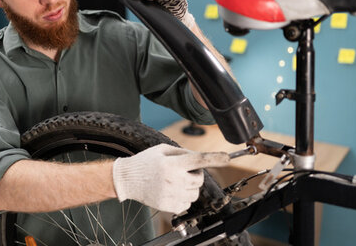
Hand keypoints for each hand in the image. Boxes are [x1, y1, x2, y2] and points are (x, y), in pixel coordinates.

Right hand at [112, 144, 228, 213]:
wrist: (127, 180)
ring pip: (195, 193)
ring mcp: (171, 193)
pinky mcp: (169, 205)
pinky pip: (187, 204)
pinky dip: (183, 198)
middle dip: (195, 175)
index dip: (215, 158)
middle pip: (199, 179)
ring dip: (190, 187)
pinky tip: (171, 191)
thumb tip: (200, 158)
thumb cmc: (145, 162)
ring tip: (174, 182)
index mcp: (172, 163)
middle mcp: (173, 179)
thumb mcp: (162, 150)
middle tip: (182, 172)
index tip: (227, 158)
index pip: (199, 160)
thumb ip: (182, 152)